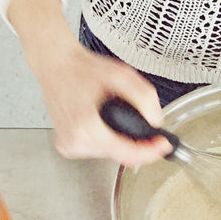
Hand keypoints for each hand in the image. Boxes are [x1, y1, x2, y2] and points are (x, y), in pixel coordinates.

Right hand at [7, 0, 171, 165]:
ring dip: (121, 139)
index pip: (126, 153)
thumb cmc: (83, 69)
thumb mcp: (121, 75)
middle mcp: (74, 141)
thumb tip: (155, 121)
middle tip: (140, 119)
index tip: (164, 145)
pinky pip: (98, 150)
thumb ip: (144, 97)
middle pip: (120, 154)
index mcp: (85, 126)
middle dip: (136, 141)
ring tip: (115, 115)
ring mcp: (69, 146)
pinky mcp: (67, 146)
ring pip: (110, 153)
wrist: (56, 65)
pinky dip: (108, 139)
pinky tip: (104, 123)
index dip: (150, 152)